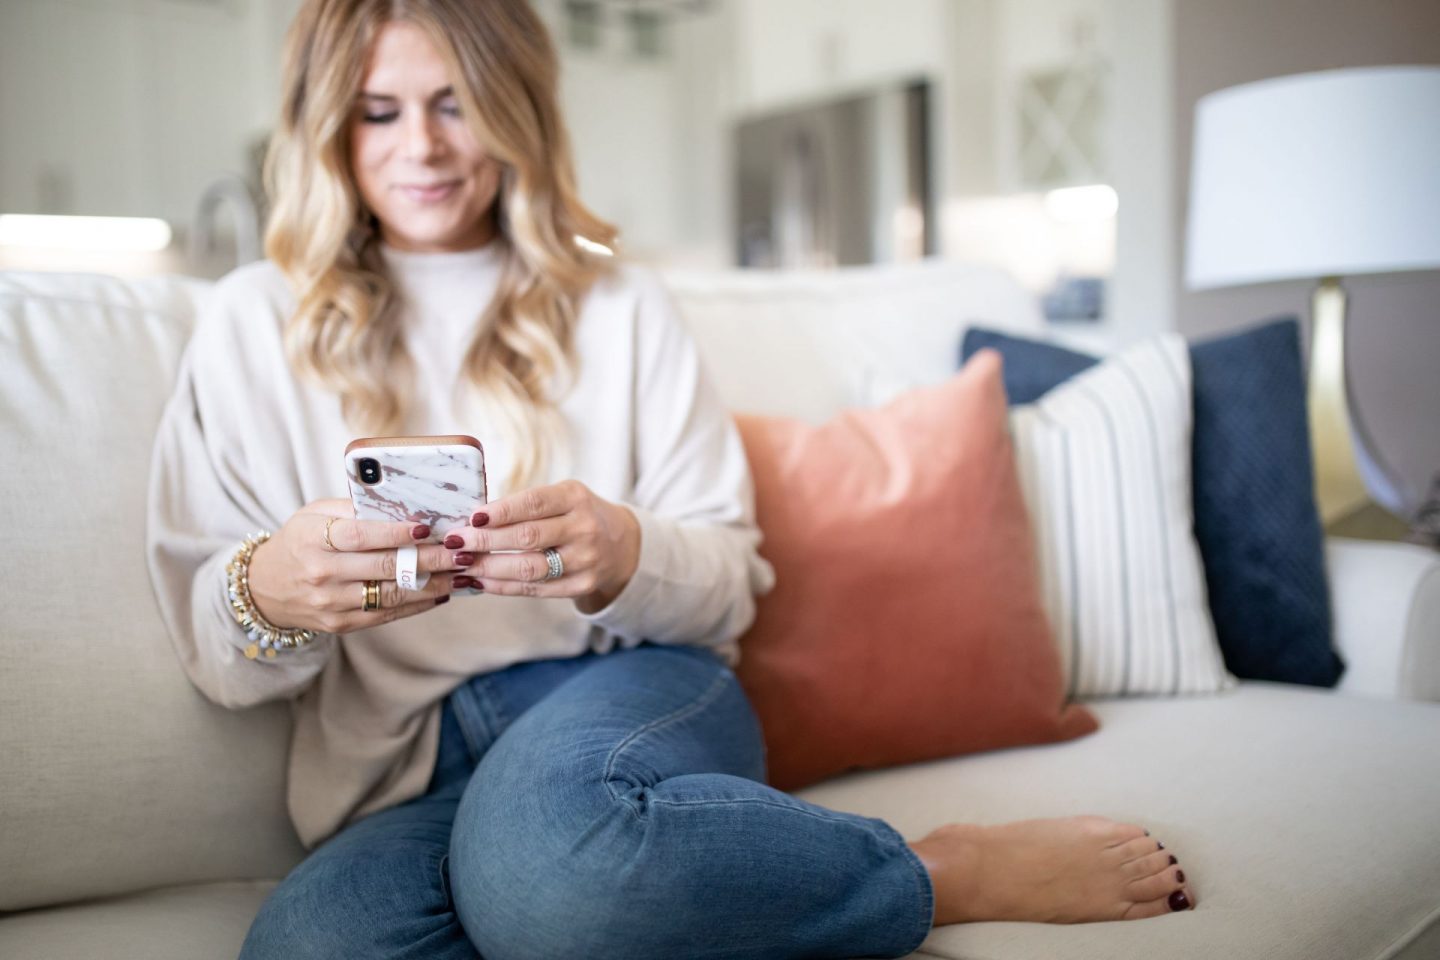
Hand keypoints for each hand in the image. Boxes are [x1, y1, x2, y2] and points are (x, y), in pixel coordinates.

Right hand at [246, 498, 460, 633]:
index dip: (396, 533)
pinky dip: (418, 604)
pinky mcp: (342, 624)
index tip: (427, 527)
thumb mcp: (314, 515)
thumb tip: (403, 504)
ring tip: (461, 573)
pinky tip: (441, 592)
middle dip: (430, 559)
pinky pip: (387, 614)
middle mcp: (323, 574)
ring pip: (392, 595)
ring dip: (433, 585)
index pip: (361, 535)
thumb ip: (352, 509)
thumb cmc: (299, 541)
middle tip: (461, 551)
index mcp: (315, 540)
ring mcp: (332, 603)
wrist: (265, 588)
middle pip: (385, 567)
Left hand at [443, 480, 640, 612]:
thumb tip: (473, 520)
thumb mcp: (561, 498)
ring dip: (490, 567)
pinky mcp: (581, 585)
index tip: (472, 518)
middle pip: (527, 537)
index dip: (500, 511)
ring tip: (463, 565)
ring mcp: (585, 560)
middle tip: (456, 543)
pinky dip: (504, 586)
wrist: (621, 544)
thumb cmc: (576, 515)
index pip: (533, 503)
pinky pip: (536, 589)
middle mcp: (584, 528)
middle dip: (486, 541)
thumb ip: (525, 506)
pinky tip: (482, 581)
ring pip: (529, 568)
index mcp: (575, 498)